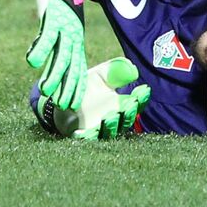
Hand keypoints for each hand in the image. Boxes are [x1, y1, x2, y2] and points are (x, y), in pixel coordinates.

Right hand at [25, 0, 99, 109]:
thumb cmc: (60, 4)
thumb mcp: (62, 27)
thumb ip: (55, 45)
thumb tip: (44, 66)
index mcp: (75, 39)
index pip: (78, 67)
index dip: (76, 86)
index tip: (73, 105)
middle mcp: (72, 35)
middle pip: (72, 65)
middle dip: (68, 86)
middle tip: (63, 106)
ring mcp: (64, 26)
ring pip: (61, 54)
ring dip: (54, 73)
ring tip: (45, 90)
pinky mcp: (53, 16)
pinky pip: (46, 35)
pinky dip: (39, 48)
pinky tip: (32, 62)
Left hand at [32, 58, 151, 139]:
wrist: (63, 96)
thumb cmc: (87, 85)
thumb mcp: (101, 74)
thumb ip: (116, 70)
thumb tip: (133, 69)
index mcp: (121, 105)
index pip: (136, 104)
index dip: (141, 98)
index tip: (144, 89)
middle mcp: (113, 119)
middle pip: (125, 120)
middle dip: (129, 112)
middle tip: (131, 103)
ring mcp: (98, 129)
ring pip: (109, 131)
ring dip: (112, 124)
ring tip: (112, 115)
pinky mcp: (81, 135)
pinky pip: (86, 138)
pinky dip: (87, 136)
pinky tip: (87, 131)